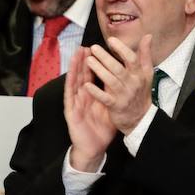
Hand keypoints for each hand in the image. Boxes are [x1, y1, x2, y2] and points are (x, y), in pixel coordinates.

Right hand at [64, 46, 117, 171]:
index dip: (93, 62)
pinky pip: (72, 99)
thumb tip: (123, 78)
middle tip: (85, 46)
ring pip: (74, 83)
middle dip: (83, 61)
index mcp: (92, 95)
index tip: (96, 49)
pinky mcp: (72, 114)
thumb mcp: (110, 106)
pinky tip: (74, 80)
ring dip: (75, 69)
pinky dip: (72, 89)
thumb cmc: (101, 128)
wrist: (95, 148)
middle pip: (82, 76)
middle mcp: (82, 97)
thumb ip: (113, 92)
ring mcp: (76, 104)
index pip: (91, 75)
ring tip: (76, 56)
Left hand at [82, 34, 156, 134]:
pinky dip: (96, 92)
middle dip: (105, 58)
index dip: (122, 49)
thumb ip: (145, 54)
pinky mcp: (116, 106)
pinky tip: (86, 85)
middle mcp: (132, 84)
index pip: (132, 59)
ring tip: (88, 60)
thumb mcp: (147, 73)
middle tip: (93, 48)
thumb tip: (148, 36)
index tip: (110, 40)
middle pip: (118, 69)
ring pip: (111, 81)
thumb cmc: (141, 92)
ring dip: (99, 70)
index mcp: (140, 74)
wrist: (141, 118)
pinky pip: (105, 98)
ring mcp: (124, 95)